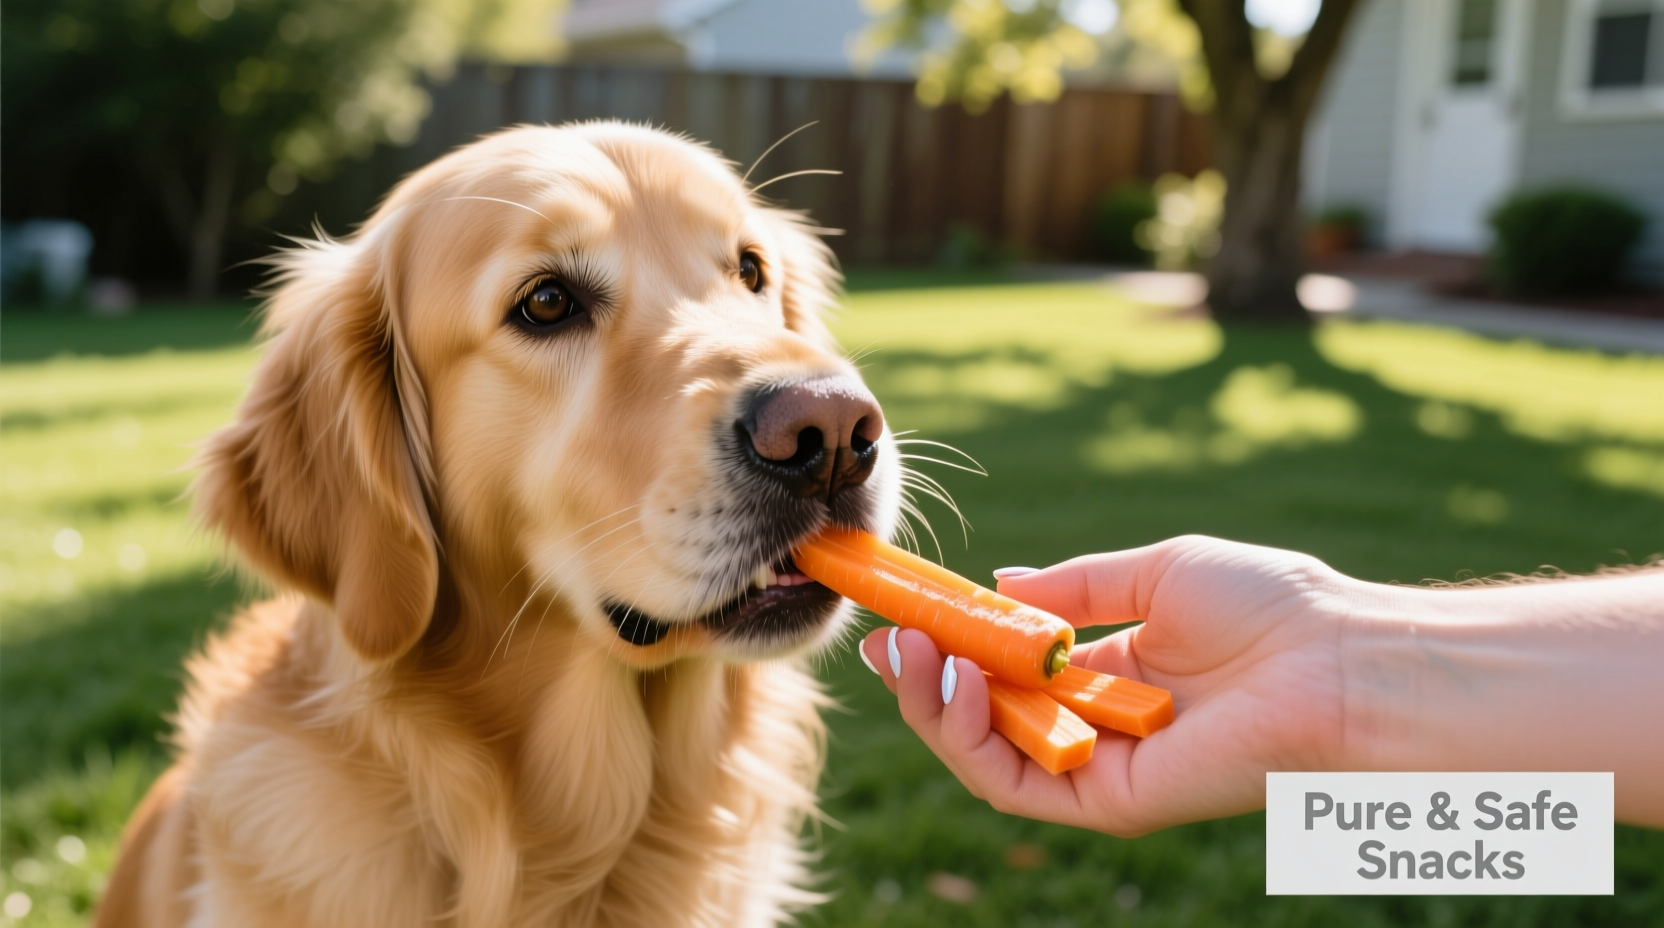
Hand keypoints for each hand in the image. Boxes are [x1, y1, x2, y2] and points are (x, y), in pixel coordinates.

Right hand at [859, 535, 1354, 835]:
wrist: (1338, 661)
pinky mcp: (1108, 802)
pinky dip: (971, 738)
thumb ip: (1074, 586)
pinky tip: (956, 683)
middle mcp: (1097, 728)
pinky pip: (1016, 781)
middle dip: (926, 680)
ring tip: (909, 653)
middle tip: (887, 638)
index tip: (907, 611)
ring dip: (934, 707)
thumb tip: (998, 586)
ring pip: (985, 756)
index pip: (1009, 672)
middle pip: (985, 718)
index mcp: (1110, 676)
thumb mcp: (1154, 572)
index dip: (953, 644)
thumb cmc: (1270, 606)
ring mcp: (1100, 769)